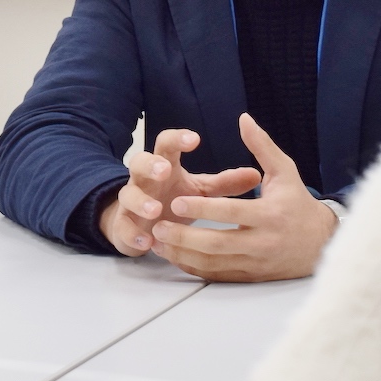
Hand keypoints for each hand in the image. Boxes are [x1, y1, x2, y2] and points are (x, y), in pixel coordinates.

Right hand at [98, 128, 261, 257]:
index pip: (166, 144)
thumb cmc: (174, 200)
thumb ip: (224, 183)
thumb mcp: (200, 190)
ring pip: (128, 194)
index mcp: (164, 165)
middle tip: (164, 170)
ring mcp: (131, 201)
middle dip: (150, 165)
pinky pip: (123, 227)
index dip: (178, 139)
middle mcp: (144, 179)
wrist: (143, 223)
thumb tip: (256, 175)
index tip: (196, 139)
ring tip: (156, 210)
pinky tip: (146, 241)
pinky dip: (134, 234)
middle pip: (138, 162)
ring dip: (141, 201)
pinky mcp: (124, 224)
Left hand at [148, 114, 338, 281]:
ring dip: (182, 254)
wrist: (321, 243)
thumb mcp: (285, 171)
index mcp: (270, 214)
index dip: (203, 208)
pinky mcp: (250, 276)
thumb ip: (261, 146)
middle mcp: (263, 242)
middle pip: (218, 243)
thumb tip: (243, 118)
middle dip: (185, 236)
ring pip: (213, 264)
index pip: (232, 212)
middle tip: (159, 226)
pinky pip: (216, 276)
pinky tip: (174, 256)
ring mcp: (256, 263)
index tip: (176, 200)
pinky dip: (193, 267)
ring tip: (158, 241)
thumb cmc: (298, 203)